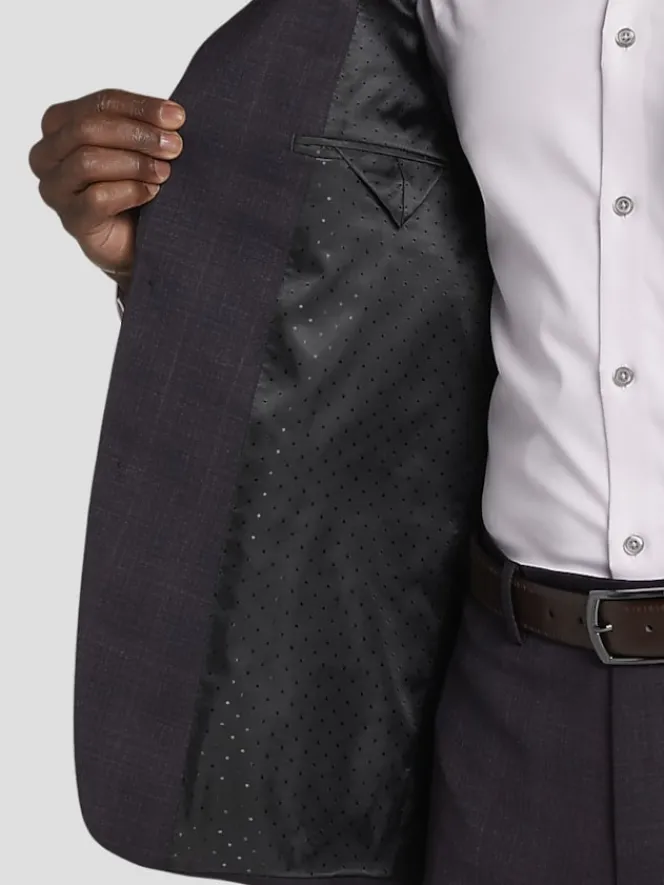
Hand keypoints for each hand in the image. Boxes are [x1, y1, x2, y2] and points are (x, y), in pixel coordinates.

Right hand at [28, 88, 184, 285]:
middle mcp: (47, 154)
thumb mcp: (139, 148)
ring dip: (135, 164)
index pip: (100, 104)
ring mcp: (55, 189)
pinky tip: (152, 193)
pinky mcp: (71, 220)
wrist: (139, 241)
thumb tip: (174, 115)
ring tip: (165, 173)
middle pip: (88, 128)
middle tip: (175, 147)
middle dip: (138, 134)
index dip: (140, 107)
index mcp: (60, 124)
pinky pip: (96, 198)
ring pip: (88, 161)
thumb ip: (144, 127)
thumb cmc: (136, 188)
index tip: (177, 117)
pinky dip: (130, 192)